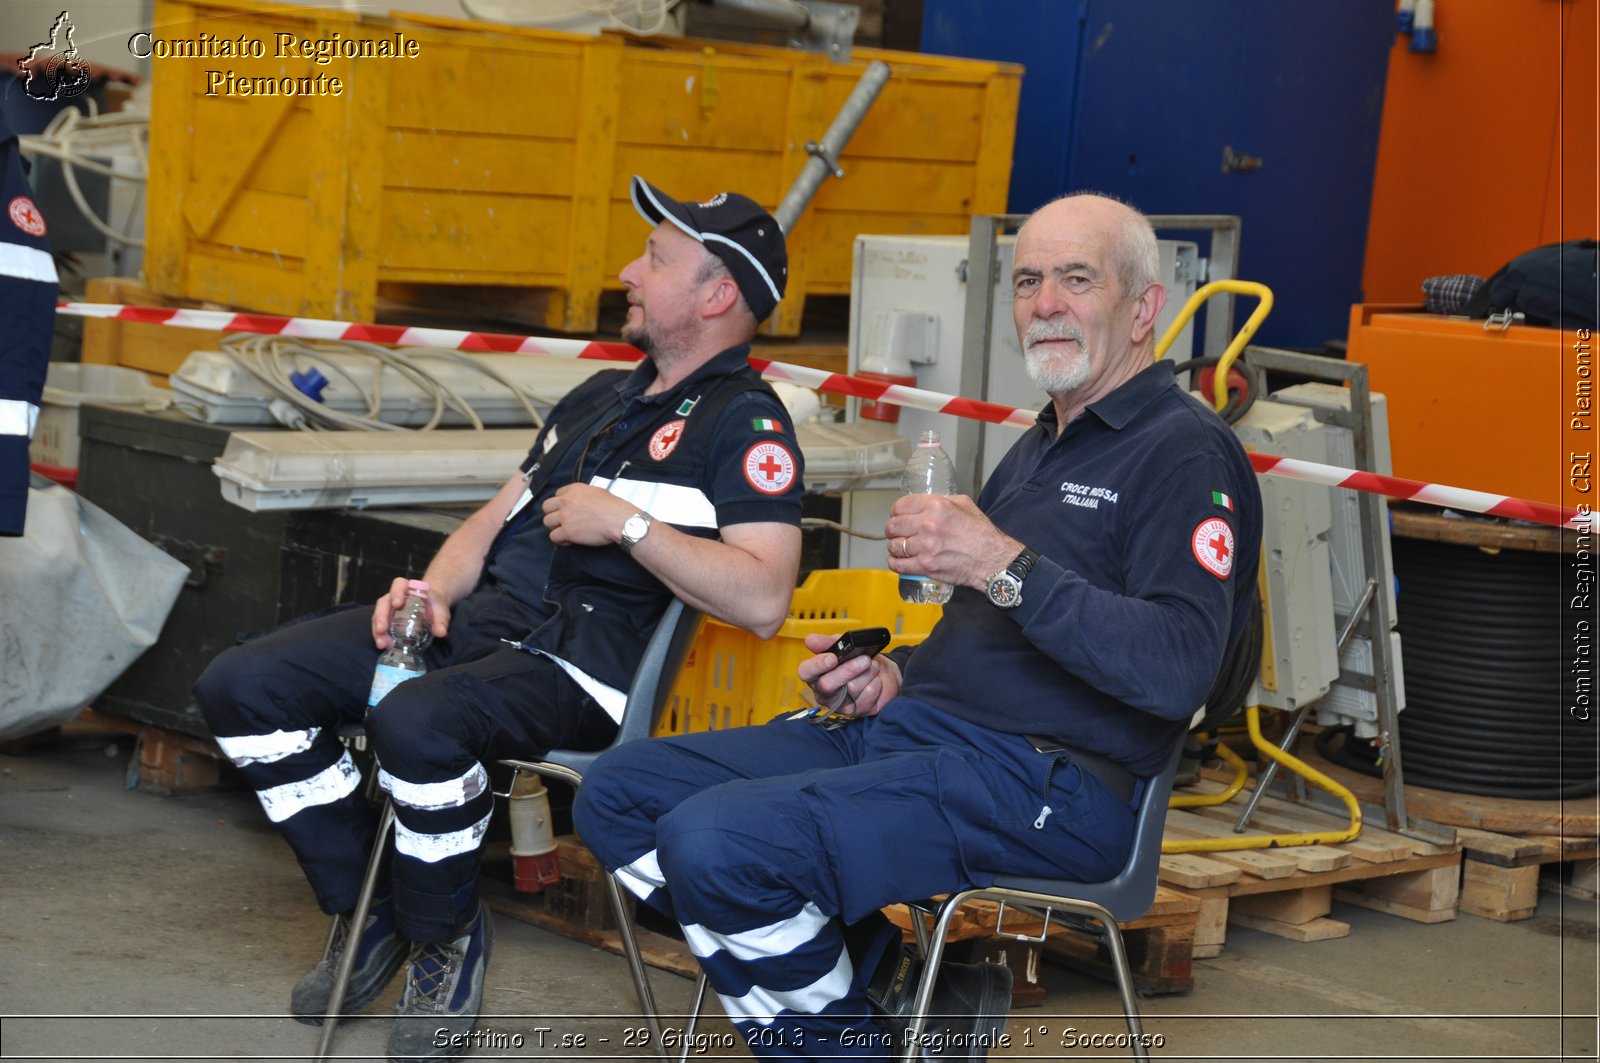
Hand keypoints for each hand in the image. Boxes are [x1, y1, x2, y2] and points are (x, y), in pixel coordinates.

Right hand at [372, 577, 449, 648]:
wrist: (431, 608)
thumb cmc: (434, 605)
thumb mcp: (441, 610)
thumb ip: (441, 619)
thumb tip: (441, 632)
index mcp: (407, 588)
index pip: (399, 584)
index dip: (396, 593)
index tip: (397, 604)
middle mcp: (394, 597)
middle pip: (383, 603)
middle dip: (381, 616)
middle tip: (382, 630)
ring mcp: (388, 609)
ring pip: (378, 616)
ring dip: (377, 630)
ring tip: (382, 644)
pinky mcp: (387, 620)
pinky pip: (380, 626)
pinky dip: (381, 636)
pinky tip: (385, 645)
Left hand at [542, 483, 637, 547]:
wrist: (619, 520)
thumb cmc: (614, 507)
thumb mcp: (598, 492)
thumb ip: (584, 494)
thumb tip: (582, 500)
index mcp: (574, 489)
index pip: (557, 494)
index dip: (561, 503)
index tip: (567, 509)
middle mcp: (566, 501)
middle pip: (546, 507)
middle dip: (553, 514)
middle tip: (562, 520)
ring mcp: (565, 516)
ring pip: (547, 522)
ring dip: (555, 527)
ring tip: (566, 531)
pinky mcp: (567, 531)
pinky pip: (554, 536)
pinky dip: (560, 540)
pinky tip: (569, 540)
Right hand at [796, 632, 900, 718]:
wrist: (884, 672)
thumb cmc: (859, 659)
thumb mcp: (845, 646)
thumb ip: (828, 643)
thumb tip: (810, 639)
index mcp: (816, 673)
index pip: (805, 672)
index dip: (817, 665)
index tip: (832, 658)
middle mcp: (824, 691)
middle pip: (827, 685)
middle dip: (848, 670)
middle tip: (864, 660)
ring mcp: (839, 704)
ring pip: (850, 690)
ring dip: (867, 675)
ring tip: (874, 666)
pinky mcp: (855, 712)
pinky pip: (865, 700)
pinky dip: (874, 687)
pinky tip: (876, 681)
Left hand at [884, 494, 1021, 590]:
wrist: (992, 560)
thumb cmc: (981, 533)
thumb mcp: (964, 504)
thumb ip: (942, 500)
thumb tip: (926, 502)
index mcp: (936, 506)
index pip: (901, 505)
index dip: (896, 511)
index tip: (897, 515)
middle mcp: (928, 525)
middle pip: (893, 526)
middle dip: (893, 529)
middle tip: (897, 532)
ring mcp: (925, 547)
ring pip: (894, 546)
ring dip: (895, 547)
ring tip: (900, 548)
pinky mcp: (925, 566)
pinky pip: (898, 565)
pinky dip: (895, 563)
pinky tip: (899, 560)